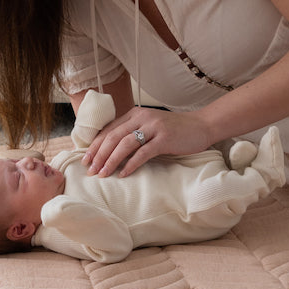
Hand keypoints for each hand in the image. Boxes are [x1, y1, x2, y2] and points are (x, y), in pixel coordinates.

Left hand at [85, 107, 214, 177]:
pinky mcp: (164, 138)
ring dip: (111, 161)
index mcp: (135, 113)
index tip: (86, 160)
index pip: (109, 129)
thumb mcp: (150, 126)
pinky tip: (123, 174)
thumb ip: (134, 132)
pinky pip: (143, 153)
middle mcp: (142, 117)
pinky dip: (131, 164)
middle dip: (99, 155)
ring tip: (103, 174)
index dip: (95, 146)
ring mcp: (153, 127)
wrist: (202, 126)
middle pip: (113, 137)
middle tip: (91, 170)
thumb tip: (111, 151)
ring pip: (125, 144)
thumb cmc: (175, 130)